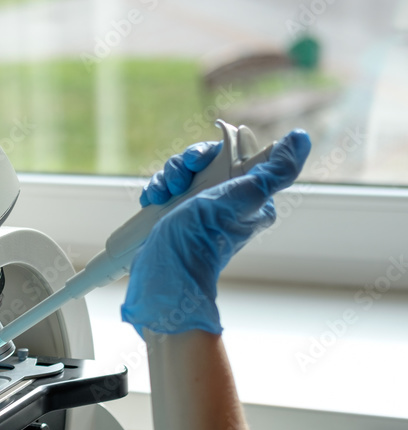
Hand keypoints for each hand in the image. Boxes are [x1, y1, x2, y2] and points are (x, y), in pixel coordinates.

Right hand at [122, 130, 310, 336]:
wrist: (171, 269)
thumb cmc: (208, 235)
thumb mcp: (248, 195)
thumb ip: (279, 168)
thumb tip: (300, 138)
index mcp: (247, 197)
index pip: (228, 157)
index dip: (208, 153)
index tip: (198, 162)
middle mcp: (222, 204)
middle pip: (199, 165)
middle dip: (182, 167)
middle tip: (178, 182)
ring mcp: (195, 213)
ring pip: (178, 177)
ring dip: (165, 179)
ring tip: (162, 195)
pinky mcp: (172, 220)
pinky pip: (163, 193)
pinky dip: (155, 192)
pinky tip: (152, 200)